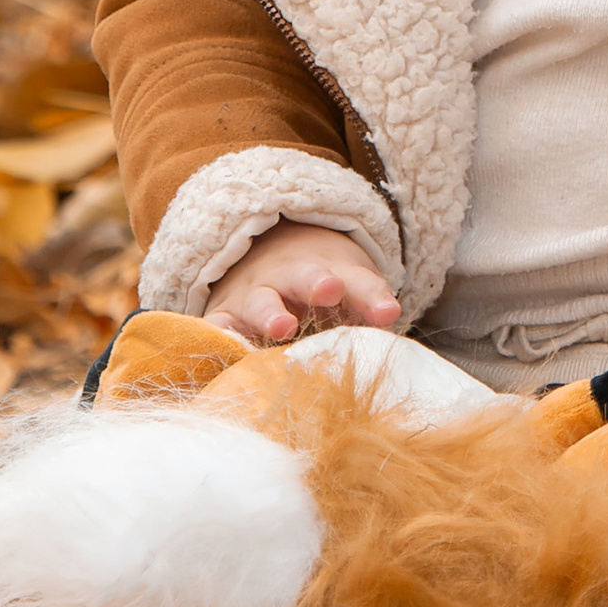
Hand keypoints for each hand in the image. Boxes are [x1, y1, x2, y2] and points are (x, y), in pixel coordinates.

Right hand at [206, 219, 401, 347]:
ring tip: (283, 325)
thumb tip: (390, 317)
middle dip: (317, 282)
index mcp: (330, 273)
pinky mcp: (225, 315)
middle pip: (304, 276)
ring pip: (260, 301)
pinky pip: (217, 326)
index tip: (387, 312)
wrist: (266, 256)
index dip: (371, 295)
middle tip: (330, 288)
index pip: (358, 281)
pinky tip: (220, 350)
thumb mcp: (350, 286)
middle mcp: (290, 278)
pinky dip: (216, 336)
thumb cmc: (319, 286)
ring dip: (270, 312)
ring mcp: (255, 296)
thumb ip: (371, 303)